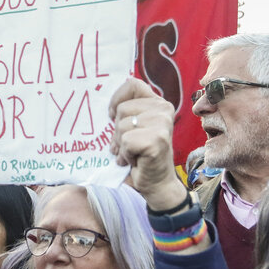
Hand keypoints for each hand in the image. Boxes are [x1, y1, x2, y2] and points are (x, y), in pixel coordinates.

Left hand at [108, 77, 187, 211]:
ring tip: (132, 153)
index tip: (112, 116)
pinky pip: (126, 142)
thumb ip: (125, 113)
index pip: (132, 84)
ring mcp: (162, 124)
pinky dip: (126, 155)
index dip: (116, 99)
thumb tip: (104, 103)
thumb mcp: (133, 128)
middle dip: (117, 131)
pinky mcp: (157, 140)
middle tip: (128, 145)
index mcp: (158, 103)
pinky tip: (136, 161)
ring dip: (121, 145)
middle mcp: (163, 109)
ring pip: (122, 126)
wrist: (157, 184)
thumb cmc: (141, 156)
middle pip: (121, 109)